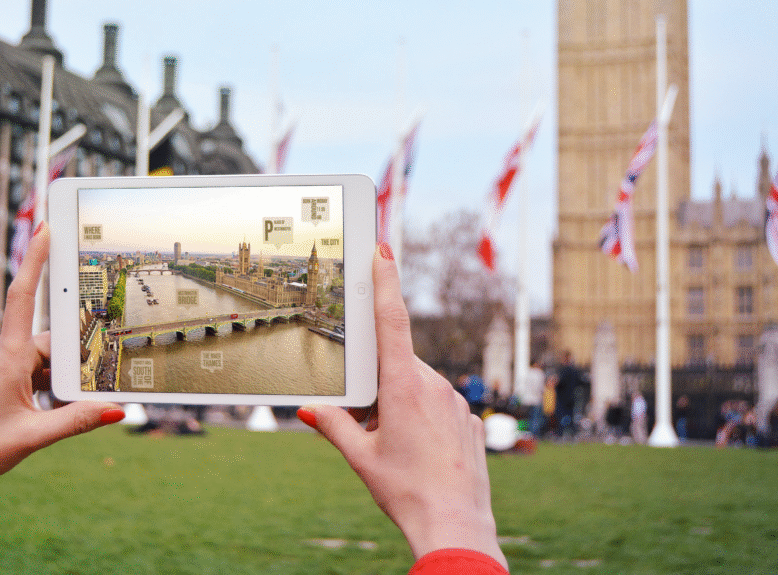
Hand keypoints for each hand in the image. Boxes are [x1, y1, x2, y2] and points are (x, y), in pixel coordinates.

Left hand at [0, 223, 123, 497]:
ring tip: (62, 408)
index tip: (44, 228)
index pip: (23, 296)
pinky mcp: (9, 383)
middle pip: (53, 339)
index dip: (34, 259)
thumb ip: (77, 420)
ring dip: (64, 380)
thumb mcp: (34, 435)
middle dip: (75, 356)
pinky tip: (58, 411)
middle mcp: (8, 356)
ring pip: (51, 360)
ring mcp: (8, 369)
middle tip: (82, 376)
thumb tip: (117, 409)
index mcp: (9, 357)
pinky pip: (43, 375)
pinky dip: (56, 390)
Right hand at [298, 244, 505, 568]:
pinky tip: (420, 452)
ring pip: (418, 385)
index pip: (391, 321)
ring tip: (397, 447)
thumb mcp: (361, 458)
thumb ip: (334, 427)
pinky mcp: (469, 418)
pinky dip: (423, 418)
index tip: (383, 249)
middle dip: (379, 384)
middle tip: (372, 424)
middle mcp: (433, 385)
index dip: (386, 281)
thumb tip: (308, 410)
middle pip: (397, 364)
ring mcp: (456, 401)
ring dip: (400, 403)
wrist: (457, 527)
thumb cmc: (407, 492)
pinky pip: (439, 405)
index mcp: (403, 387)